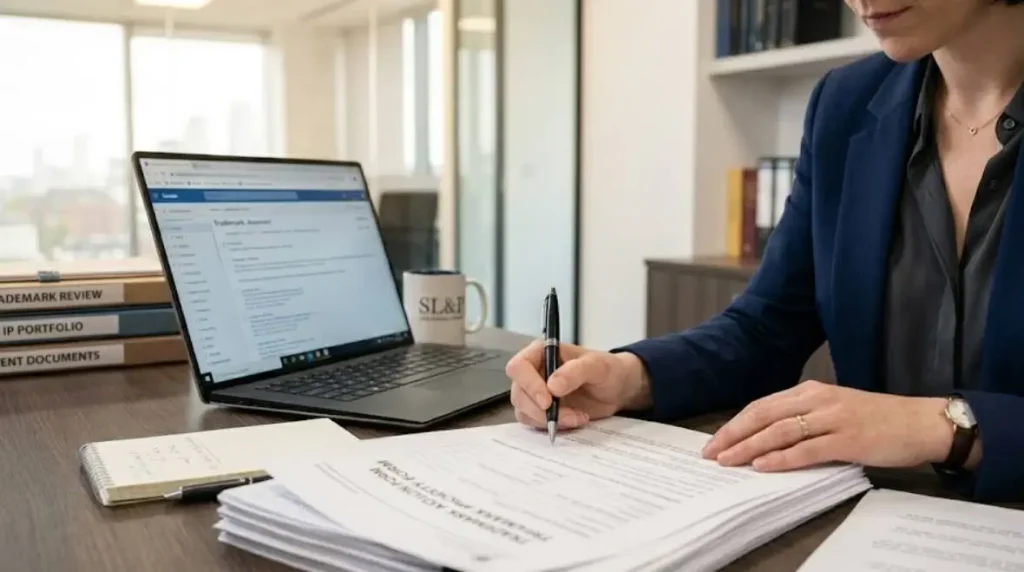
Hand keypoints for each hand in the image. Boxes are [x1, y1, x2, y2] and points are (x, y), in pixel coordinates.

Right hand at [505, 341, 651, 430]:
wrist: (617, 389)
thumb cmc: (608, 370)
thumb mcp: (598, 366)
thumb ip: (575, 371)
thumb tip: (552, 385)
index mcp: (542, 353)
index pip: (519, 367)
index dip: (529, 384)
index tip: (548, 400)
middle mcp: (534, 372)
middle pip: (519, 393)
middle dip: (541, 409)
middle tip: (568, 415)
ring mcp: (536, 393)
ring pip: (524, 411)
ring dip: (548, 420)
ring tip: (577, 417)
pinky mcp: (541, 411)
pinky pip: (535, 423)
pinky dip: (553, 426)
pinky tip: (574, 420)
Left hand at [701, 380, 951, 471]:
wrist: (922, 422)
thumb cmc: (880, 420)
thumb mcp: (835, 410)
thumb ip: (805, 419)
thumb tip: (768, 438)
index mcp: (812, 391)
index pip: (763, 405)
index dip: (736, 423)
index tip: (715, 439)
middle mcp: (818, 400)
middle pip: (764, 415)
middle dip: (733, 434)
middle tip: (711, 452)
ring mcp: (833, 418)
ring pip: (780, 431)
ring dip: (749, 446)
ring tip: (728, 460)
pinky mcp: (848, 439)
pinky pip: (807, 449)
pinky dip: (782, 458)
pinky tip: (763, 465)